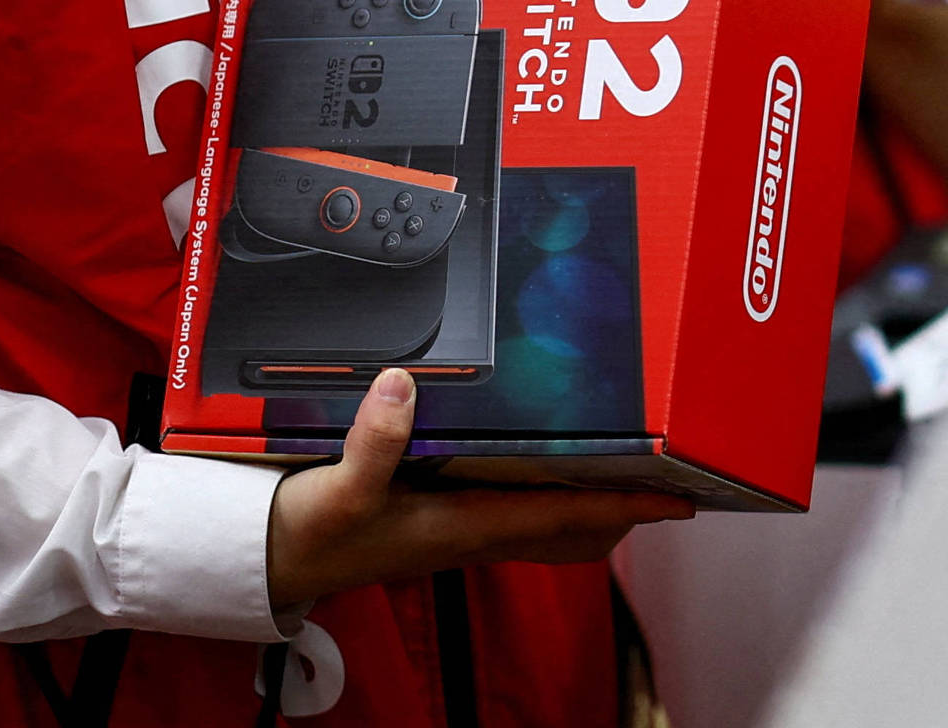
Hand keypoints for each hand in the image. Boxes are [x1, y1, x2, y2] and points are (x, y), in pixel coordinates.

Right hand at [265, 369, 694, 610]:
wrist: (272, 561)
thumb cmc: (309, 534)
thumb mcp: (336, 488)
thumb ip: (372, 442)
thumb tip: (404, 387)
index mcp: (460, 526)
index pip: (561, 517)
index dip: (622, 506)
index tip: (675, 498)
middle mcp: (469, 533)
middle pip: (569, 529)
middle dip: (623, 509)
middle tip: (670, 479)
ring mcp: (456, 530)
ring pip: (545, 522)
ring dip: (589, 503)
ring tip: (629, 469)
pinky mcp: (438, 518)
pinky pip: (512, 510)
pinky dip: (544, 493)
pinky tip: (541, 463)